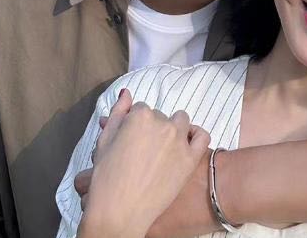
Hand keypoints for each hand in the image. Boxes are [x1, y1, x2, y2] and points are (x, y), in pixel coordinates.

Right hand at [78, 93, 209, 237]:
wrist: (119, 212)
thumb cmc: (106, 178)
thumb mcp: (104, 142)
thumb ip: (117, 113)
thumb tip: (127, 93)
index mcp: (140, 115)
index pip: (141, 109)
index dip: (135, 125)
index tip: (130, 141)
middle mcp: (162, 123)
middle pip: (160, 116)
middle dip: (153, 129)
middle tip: (143, 151)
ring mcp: (179, 140)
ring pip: (181, 121)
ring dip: (174, 129)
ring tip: (163, 149)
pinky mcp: (191, 158)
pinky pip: (202, 136)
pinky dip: (196, 136)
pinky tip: (186, 144)